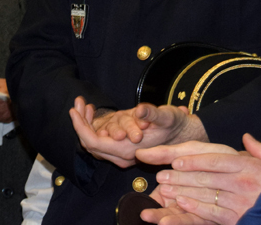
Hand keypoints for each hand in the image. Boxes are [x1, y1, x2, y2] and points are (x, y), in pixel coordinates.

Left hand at [68, 98, 207, 167]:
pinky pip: (101, 140)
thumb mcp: (167, 116)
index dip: (80, 128)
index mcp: (129, 150)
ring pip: (94, 142)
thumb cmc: (176, 125)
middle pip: (90, 144)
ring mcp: (122, 155)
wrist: (187, 136)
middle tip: (77, 103)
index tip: (73, 110)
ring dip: (85, 123)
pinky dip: (94, 125)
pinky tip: (93, 110)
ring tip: (83, 104)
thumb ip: (153, 114)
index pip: (94, 144)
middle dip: (79, 123)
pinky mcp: (123, 149)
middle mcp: (123, 157)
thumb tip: (140, 111)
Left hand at [136, 134, 260, 224]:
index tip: (176, 160)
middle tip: (161, 175)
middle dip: (181, 177)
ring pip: (207, 195)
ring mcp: (241, 202)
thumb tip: (246, 137)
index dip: (194, 161)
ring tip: (165, 189)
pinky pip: (214, 213)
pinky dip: (197, 209)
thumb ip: (259, 149)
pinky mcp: (240, 219)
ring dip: (183, 192)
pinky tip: (182, 204)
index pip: (216, 161)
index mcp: (248, 166)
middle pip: (206, 178)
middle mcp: (243, 183)